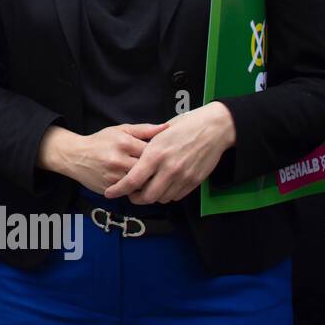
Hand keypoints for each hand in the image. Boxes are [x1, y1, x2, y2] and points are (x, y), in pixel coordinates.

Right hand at [42, 123, 167, 195]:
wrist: (74, 156)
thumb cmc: (100, 141)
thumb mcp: (120, 130)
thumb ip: (144, 129)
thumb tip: (166, 127)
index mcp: (124, 143)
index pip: (152, 151)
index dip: (160, 155)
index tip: (163, 156)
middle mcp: (118, 160)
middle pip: (148, 169)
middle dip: (156, 171)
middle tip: (162, 170)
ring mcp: (113, 176)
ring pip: (141, 183)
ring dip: (148, 182)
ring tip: (151, 178)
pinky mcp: (109, 188)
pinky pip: (130, 192)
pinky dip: (136, 189)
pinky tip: (138, 184)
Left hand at [104, 102, 236, 203]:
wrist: (214, 128)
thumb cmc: (186, 126)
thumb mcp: (160, 132)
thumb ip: (145, 146)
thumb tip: (131, 157)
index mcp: (155, 154)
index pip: (132, 180)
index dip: (119, 190)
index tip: (110, 193)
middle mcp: (168, 169)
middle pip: (146, 196)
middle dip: (135, 198)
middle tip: (131, 194)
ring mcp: (183, 177)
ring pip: (162, 198)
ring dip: (153, 197)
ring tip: (148, 188)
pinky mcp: (194, 181)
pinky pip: (177, 196)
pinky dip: (168, 194)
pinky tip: (164, 185)